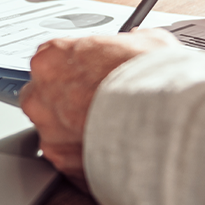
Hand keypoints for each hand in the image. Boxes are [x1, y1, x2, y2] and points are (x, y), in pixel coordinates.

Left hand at [20, 29, 177, 188]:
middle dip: (65, 104)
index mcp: (52, 58)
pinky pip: (69, 161)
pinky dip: (87, 160)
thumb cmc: (153, 79)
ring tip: (110, 134)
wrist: (164, 120)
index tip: (89, 79)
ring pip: (54, 134)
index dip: (73, 72)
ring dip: (75, 134)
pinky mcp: (62, 162)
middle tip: (97, 107)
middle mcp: (40, 95)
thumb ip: (128, 43)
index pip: (49, 62)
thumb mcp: (147, 42)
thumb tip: (136, 42)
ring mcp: (49, 132)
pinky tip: (111, 154)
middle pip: (43, 99)